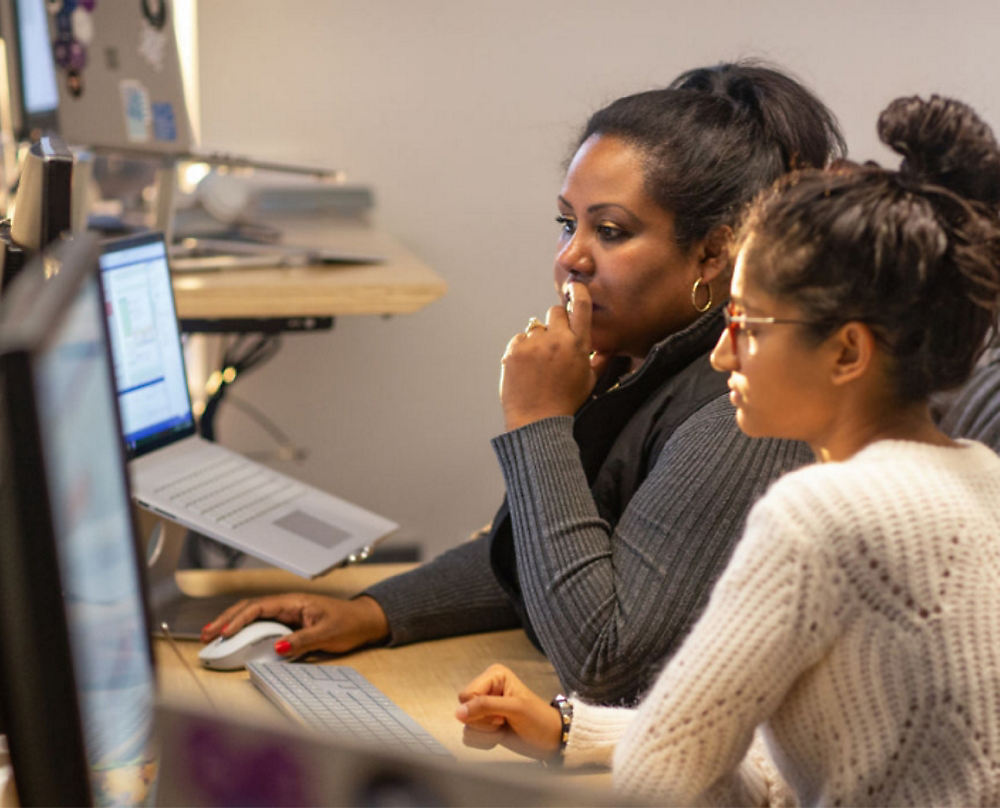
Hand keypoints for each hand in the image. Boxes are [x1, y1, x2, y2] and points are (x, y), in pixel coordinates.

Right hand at [200, 593, 388, 655]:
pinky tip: (234, 641)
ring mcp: (286, 614)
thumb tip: (278, 647)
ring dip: (232, 626)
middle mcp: (287, 605)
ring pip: (252, 617)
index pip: (259, 606)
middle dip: (226, 620)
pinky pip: (262, 626)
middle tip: (206, 634)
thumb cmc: (349, 623)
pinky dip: (245, 632)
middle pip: (249, 609)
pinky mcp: (288, 624)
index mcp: (294, 602)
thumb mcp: (328, 633)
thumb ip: (302, 641)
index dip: (238, 619)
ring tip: (212, 638)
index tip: (224, 632)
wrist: (364, 621)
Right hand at [455, 664, 562, 759]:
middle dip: (483, 721)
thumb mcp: (515, 708)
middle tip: (503, 720)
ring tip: (503, 727)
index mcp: (494, 676)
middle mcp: (487, 690)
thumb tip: (459, 712)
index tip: (500, 714)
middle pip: (464, 710)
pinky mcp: (484, 725)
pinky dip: (484, 741)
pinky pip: (469, 736)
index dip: (479, 709)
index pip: (467, 695)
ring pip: (466, 725)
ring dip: (486, 733)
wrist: (550, 739)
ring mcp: (484, 708)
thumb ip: (485, 706)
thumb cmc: (539, 719)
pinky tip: (499, 736)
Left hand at [499, 282, 610, 431]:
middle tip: (553, 341)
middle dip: (555, 321)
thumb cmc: (566, 403)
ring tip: (538, 365)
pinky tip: (526, 368)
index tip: (574, 286)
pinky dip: (522, 350)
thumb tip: (608, 346)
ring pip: (535, 328)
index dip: (578, 292)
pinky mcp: (514, 350)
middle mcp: (557, 340)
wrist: (537, 421)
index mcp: (579, 345)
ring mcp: (534, 344)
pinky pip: (519, 339)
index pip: (581, 307)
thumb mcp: (590, 381)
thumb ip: (599, 359)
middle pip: (555, 311)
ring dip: (537, 340)